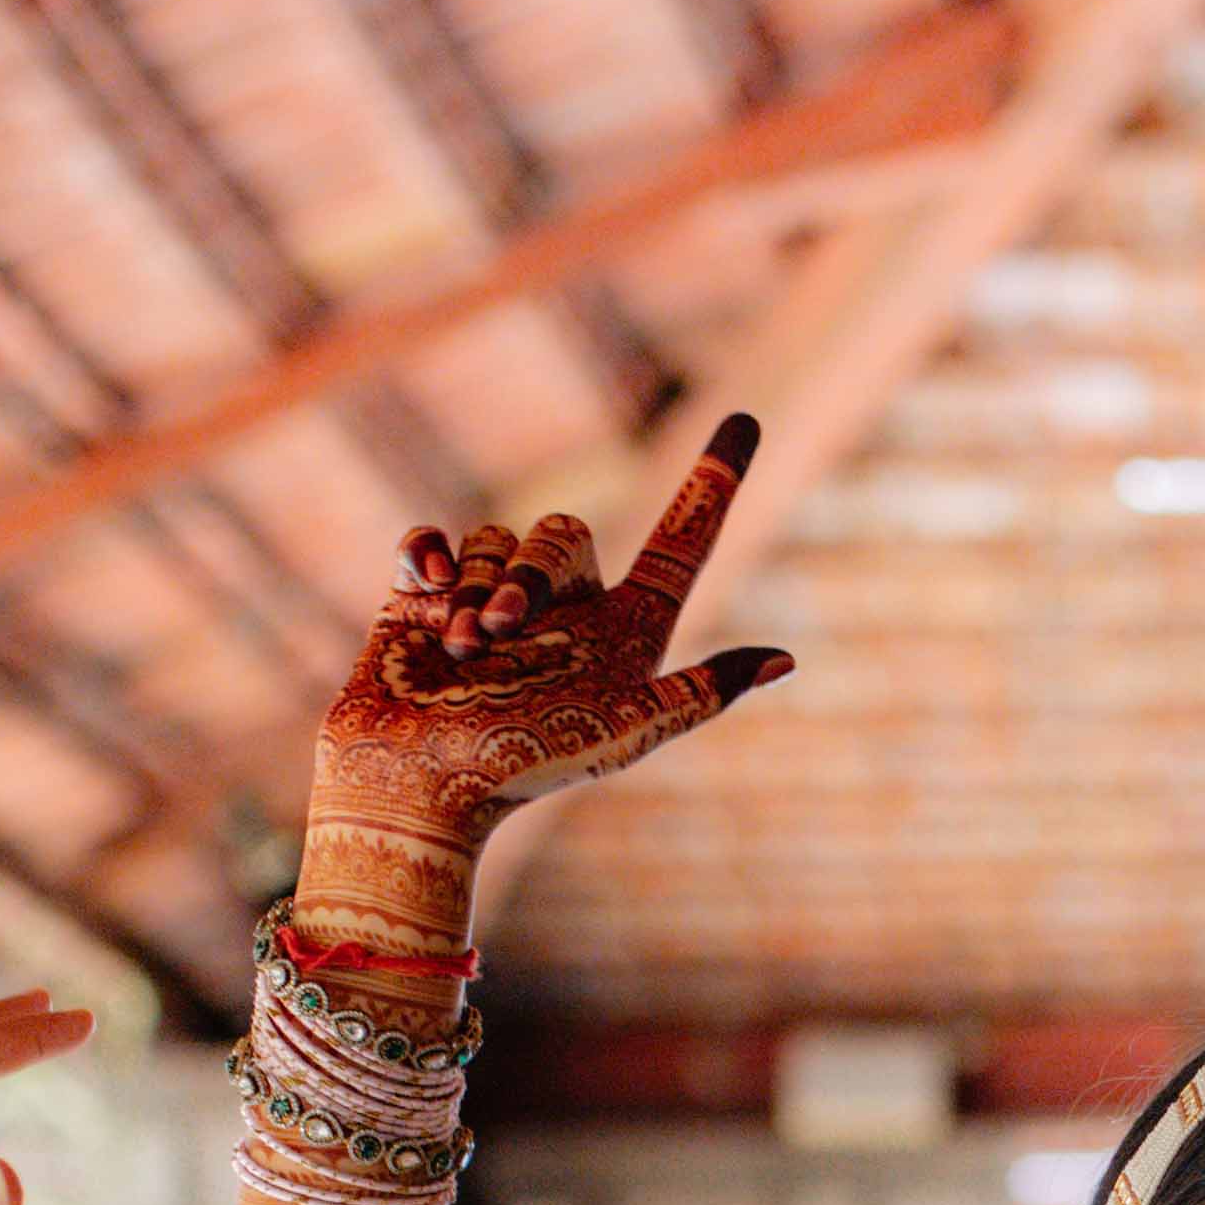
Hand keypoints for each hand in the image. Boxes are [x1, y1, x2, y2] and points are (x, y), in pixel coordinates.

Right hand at [313, 416, 791, 848]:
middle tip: (503, 634)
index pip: (680, 543)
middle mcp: (563, 610)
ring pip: (494, 539)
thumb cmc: (525, 765)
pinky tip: (425, 586)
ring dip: (477, 590)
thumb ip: (702, 692)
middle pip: (561, 533)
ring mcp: (490, 599)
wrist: (417, 785)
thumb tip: (787, 660)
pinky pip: (435, 541)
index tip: (746, 419)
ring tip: (465, 653)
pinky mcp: (424, 600)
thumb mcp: (625, 730)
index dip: (712, 483)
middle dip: (529, 574)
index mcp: (621, 632)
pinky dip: (429, 555)